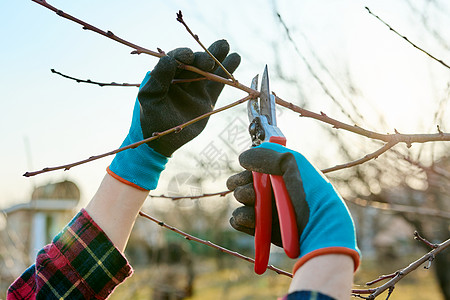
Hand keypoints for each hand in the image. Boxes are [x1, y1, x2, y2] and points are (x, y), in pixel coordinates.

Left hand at [140, 39, 240, 156]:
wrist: (163, 141)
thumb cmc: (152, 118)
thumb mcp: (150, 98)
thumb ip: (157, 79)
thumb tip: (169, 60)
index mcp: (166, 74)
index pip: (176, 59)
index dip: (183, 54)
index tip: (189, 56)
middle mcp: (182, 77)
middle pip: (195, 61)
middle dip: (202, 58)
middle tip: (208, 62)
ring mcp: (195, 87)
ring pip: (208, 69)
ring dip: (217, 56)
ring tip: (225, 45)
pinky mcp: (207, 98)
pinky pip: (218, 83)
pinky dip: (227, 71)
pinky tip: (235, 58)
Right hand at [227, 142, 359, 272]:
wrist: (318, 228)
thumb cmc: (309, 192)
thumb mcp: (292, 162)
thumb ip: (266, 154)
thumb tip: (243, 158)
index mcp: (281, 173)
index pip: (254, 164)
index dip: (249, 165)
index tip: (250, 168)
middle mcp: (272, 190)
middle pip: (242, 181)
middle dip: (242, 181)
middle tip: (253, 187)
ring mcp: (266, 210)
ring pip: (239, 199)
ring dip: (245, 199)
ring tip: (258, 204)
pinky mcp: (261, 230)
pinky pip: (238, 220)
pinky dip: (243, 218)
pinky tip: (254, 219)